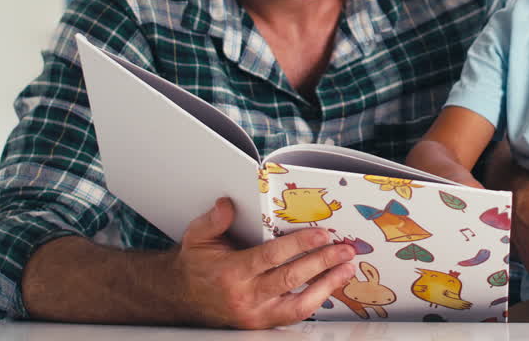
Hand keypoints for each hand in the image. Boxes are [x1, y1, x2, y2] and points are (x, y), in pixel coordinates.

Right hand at [172, 197, 355, 327]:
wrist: (182, 298)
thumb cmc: (196, 265)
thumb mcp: (197, 237)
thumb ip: (213, 220)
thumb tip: (227, 204)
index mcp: (231, 273)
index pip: (271, 257)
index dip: (299, 244)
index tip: (321, 234)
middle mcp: (245, 296)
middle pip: (290, 279)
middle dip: (322, 263)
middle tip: (344, 249)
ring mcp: (255, 314)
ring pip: (298, 304)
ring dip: (326, 286)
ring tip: (346, 269)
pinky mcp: (262, 323)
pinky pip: (294, 315)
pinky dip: (316, 300)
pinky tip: (330, 285)